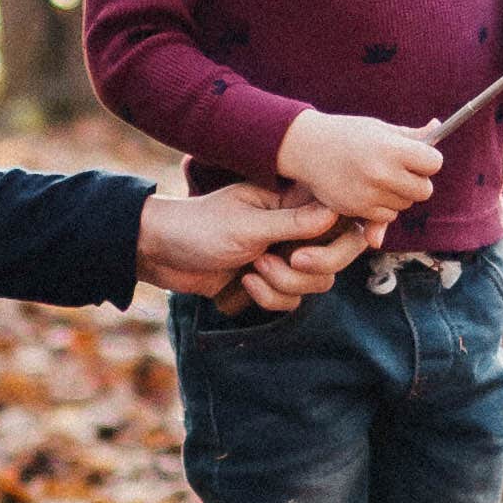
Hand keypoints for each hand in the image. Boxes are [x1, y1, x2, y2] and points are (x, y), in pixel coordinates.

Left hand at [141, 181, 348, 304]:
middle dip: (312, 267)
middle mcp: (295, 228)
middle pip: (337, 258)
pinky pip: (292, 300)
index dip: (340, 239)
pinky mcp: (271, 281)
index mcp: (292, 202)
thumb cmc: (199, 227)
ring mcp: (285, 256)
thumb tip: (335, 214)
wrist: (161, 254)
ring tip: (254, 269)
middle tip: (289, 260)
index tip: (306, 251)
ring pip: (316, 283)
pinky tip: (244, 283)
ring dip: (285, 284)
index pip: (340, 219)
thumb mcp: (247, 225)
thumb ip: (293, 223)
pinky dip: (270, 297)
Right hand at [277, 109, 445, 224]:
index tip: (419, 157)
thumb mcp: (380, 129)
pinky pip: (387, 217)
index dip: (428, 160)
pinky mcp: (357, 210)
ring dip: (398, 195)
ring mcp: (369, 195)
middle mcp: (381, 174)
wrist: (307, 148)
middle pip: (424, 190)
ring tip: (377, 176)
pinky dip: (382, 208)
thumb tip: (438, 125)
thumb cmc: (348, 134)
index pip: (434, 163)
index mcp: (391, 149)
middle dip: (417, 181)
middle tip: (399, 169)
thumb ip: (412, 135)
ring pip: (405, 205)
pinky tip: (367, 190)